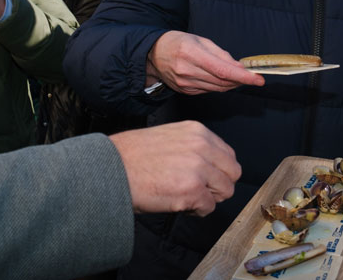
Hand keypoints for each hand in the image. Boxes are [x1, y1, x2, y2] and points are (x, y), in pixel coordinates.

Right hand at [108, 121, 240, 215]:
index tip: (203, 178)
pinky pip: (209, 207)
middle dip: (218, 185)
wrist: (110, 169)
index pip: (227, 155)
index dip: (217, 171)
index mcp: (197, 131)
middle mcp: (202, 146)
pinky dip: (196, 211)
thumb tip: (210, 165)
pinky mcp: (192, 190)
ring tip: (186, 197)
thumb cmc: (132, 156)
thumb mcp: (169, 138)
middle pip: (233, 173)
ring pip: (225, 191)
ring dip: (208, 198)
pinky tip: (178, 204)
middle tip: (198, 191)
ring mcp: (199, 168)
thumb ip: (193, 147)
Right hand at [146, 31, 264, 94]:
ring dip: (232, 84)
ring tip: (240, 77)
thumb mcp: (200, 40)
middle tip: (254, 77)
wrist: (153, 54)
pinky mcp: (185, 91)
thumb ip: (221, 55)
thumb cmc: (177, 42)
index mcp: (191, 53)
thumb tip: (240, 67)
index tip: (258, 79)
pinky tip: (222, 79)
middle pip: (222, 81)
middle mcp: (187, 71)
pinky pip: (208, 90)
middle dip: (241, 80)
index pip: (223, 70)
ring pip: (217, 88)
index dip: (243, 77)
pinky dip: (219, 85)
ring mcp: (185, 84)